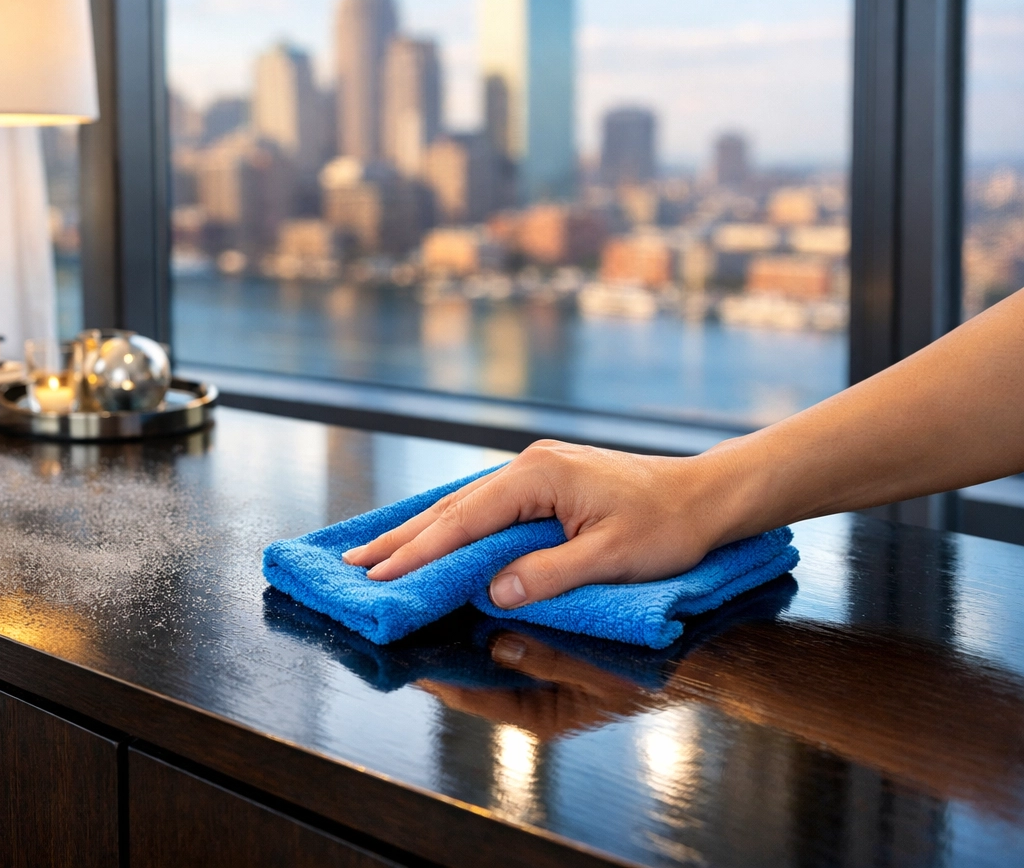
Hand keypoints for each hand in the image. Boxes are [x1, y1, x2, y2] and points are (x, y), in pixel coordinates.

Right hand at [341, 440, 748, 607]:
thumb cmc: (668, 526)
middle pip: (450, 507)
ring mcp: (535, 471)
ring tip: (375, 553)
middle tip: (352, 564)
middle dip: (400, 539)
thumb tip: (494, 594)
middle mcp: (528, 467)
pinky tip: (430, 536)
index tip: (379, 574)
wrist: (708, 494)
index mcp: (538, 477)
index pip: (463, 520)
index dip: (417, 551)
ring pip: (463, 504)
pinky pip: (484, 505)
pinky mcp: (545, 482)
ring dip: (419, 532)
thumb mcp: (611, 558)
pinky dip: (451, 525)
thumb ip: (548, 575)